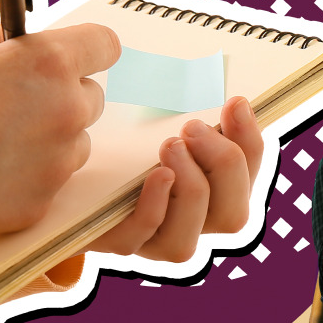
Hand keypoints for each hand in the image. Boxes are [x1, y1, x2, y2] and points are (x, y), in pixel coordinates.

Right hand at [0, 5, 119, 237]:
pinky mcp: (38, 204)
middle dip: (60, 91)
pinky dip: (27, 175)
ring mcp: (55, 163)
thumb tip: (1, 35)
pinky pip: (47, 181)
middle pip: (90, 96)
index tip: (63, 52)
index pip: (104, 45)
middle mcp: (64, 112)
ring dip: (49, 135)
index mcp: (48, 62)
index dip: (83, 46)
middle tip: (12, 96)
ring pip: (73, 142)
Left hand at [84, 96, 263, 261]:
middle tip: (193, 127)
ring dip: (189, 188)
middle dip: (223, 166)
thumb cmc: (126, 139)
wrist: (72, 174)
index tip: (235, 102)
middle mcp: (189, 223)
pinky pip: (139, 236)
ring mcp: (152, 239)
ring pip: (187, 242)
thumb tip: (210, 80)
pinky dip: (154, 205)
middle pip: (232, 217)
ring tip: (170, 145)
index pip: (248, 176)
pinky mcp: (115, 240)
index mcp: (212, 192)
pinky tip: (155, 174)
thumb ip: (188, 116)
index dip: (250, 141)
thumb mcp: (159, 121)